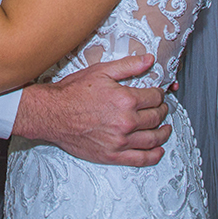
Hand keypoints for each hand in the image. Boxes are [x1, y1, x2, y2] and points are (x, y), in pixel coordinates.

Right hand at [13, 55, 170, 166]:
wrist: (52, 114)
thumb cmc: (73, 92)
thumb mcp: (101, 71)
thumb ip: (128, 66)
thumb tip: (149, 60)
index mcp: (126, 100)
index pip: (154, 97)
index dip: (159, 94)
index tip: (158, 93)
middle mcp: (126, 122)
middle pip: (156, 117)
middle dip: (162, 110)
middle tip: (162, 108)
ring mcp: (120, 141)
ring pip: (153, 139)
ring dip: (163, 132)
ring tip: (165, 128)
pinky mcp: (113, 155)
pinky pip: (141, 159)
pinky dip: (154, 155)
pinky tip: (158, 150)